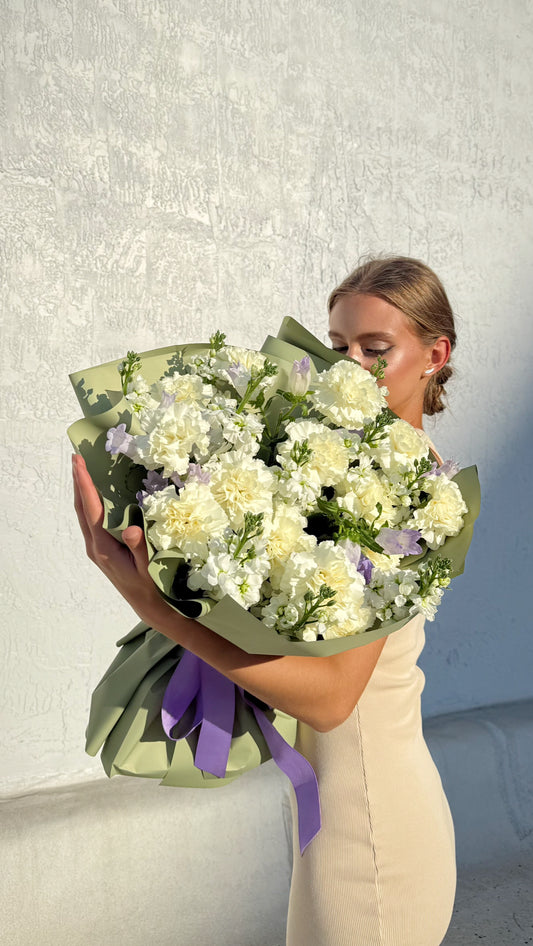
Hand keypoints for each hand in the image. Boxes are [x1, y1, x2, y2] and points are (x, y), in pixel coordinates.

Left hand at [71, 454, 169, 623]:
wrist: (146, 606)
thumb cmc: (149, 585)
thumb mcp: (146, 566)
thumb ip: (138, 547)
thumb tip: (131, 529)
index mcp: (103, 547)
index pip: (90, 509)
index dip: (84, 484)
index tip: (79, 462)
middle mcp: (95, 546)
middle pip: (81, 508)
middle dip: (78, 482)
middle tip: (77, 457)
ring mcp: (96, 548)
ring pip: (84, 514)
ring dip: (82, 491)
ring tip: (83, 470)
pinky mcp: (101, 549)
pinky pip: (91, 521)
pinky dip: (90, 503)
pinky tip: (96, 495)